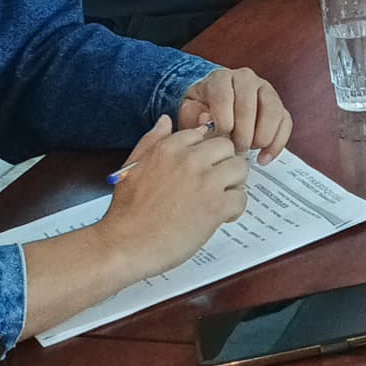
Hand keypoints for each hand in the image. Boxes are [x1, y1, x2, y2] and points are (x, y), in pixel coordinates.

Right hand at [94, 117, 248, 279]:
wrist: (124, 245)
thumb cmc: (127, 213)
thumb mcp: (133, 167)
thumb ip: (152, 141)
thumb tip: (166, 120)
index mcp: (169, 148)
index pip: (203, 134)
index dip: (206, 152)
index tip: (204, 165)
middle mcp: (189, 160)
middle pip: (227, 147)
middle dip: (224, 164)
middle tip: (216, 182)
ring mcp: (204, 183)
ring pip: (240, 169)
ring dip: (233, 184)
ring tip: (219, 199)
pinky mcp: (215, 207)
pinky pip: (241, 198)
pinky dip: (234, 209)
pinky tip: (219, 217)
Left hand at [178, 66, 291, 163]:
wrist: (213, 104)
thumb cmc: (201, 110)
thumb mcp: (189, 111)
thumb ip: (192, 116)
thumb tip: (206, 120)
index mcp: (221, 78)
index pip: (224, 96)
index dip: (223, 121)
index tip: (220, 139)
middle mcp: (245, 79)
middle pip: (249, 104)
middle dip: (243, 132)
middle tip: (236, 150)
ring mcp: (265, 90)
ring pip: (273, 110)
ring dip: (263, 135)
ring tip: (251, 150)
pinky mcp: (278, 104)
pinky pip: (285, 121)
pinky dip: (278, 142)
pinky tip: (264, 157)